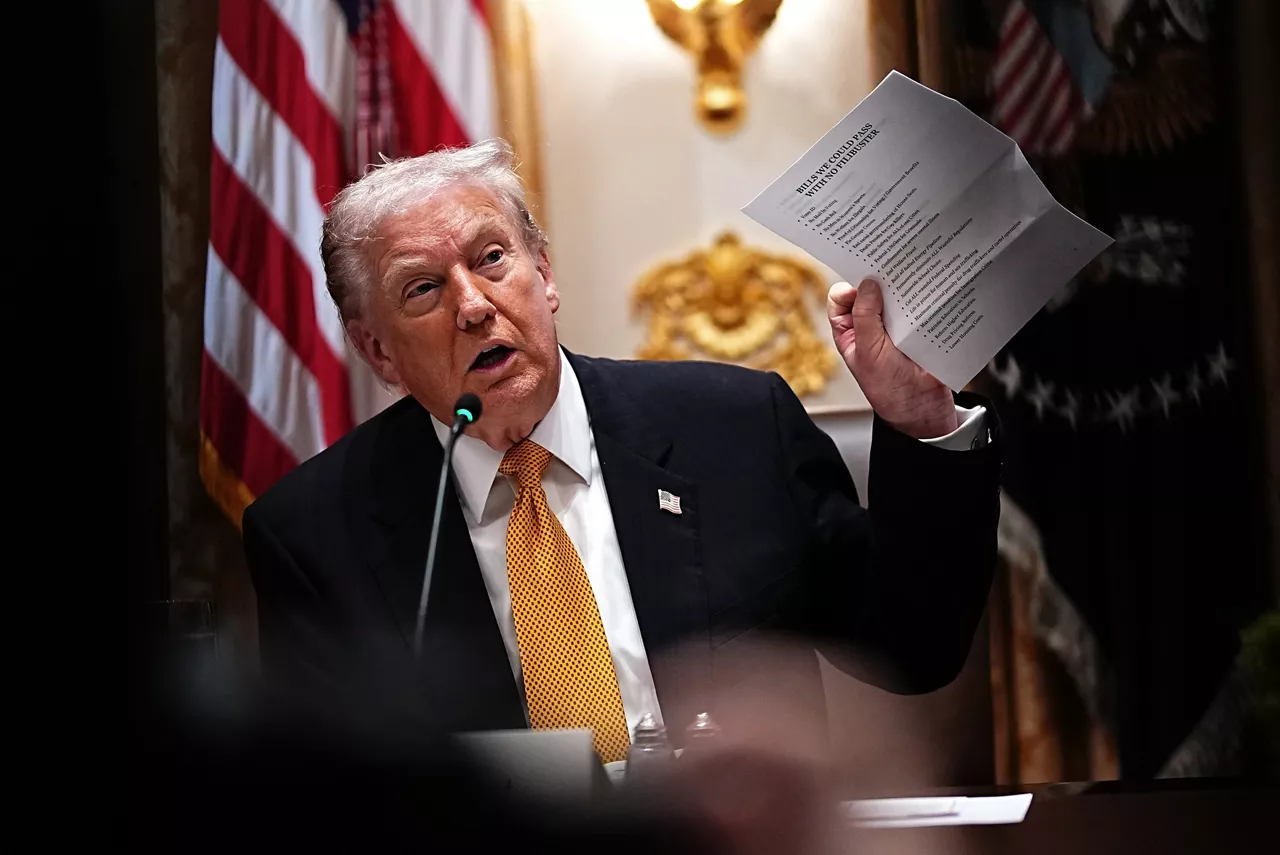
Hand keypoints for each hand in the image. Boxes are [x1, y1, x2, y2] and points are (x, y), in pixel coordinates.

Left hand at [827, 278, 957, 438]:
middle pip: (870, 292)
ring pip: (896, 297)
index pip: (841, 299)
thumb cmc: (889, 388)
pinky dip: (923, 299)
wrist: (924, 408)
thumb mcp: (869, 352)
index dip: (849, 288)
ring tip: (913, 280)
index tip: (864, 283)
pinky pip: (919, 306)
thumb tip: (867, 284)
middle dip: (879, 281)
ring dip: (903, 289)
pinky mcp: (919, 326)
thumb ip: (864, 317)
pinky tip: (928, 293)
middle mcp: (871, 325)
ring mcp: (896, 325)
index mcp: (850, 331)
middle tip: (891, 270)